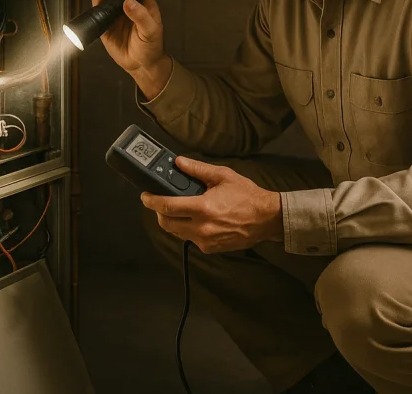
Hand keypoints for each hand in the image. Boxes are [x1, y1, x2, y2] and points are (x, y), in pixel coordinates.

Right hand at [92, 0, 171, 97]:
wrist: (141, 65)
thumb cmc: (151, 48)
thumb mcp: (150, 31)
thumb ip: (141, 16)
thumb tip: (129, 1)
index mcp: (142, 2)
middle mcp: (128, 6)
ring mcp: (116, 15)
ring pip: (104, 0)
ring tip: (98, 5)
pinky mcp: (106, 25)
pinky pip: (98, 14)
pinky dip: (94, 11)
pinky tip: (95, 14)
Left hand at [141, 157, 283, 253]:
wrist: (266, 219)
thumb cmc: (247, 196)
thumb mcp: (223, 176)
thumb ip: (198, 169)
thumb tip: (179, 162)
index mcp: (203, 208)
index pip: (166, 206)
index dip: (151, 201)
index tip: (145, 196)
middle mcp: (201, 227)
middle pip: (166, 223)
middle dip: (159, 212)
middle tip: (160, 202)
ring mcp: (205, 240)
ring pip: (176, 233)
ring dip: (172, 221)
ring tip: (179, 209)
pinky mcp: (210, 248)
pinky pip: (190, 239)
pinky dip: (188, 229)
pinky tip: (196, 219)